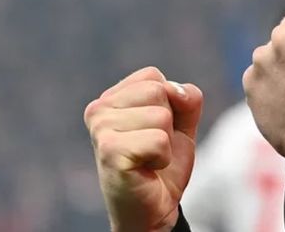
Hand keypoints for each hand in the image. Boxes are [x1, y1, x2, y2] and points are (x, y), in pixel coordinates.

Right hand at [84, 66, 202, 231]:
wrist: (154, 208)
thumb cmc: (162, 162)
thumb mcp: (182, 122)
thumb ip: (186, 97)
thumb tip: (176, 90)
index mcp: (111, 98)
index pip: (152, 76)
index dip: (169, 103)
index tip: (156, 128)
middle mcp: (99, 109)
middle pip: (158, 91)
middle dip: (168, 122)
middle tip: (153, 146)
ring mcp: (101, 130)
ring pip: (161, 115)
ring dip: (166, 142)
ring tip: (149, 158)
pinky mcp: (110, 151)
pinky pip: (159, 140)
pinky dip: (162, 157)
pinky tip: (146, 169)